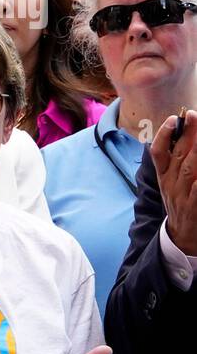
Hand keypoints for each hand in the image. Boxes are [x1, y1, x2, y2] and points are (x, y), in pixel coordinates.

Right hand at [150, 109, 196, 253]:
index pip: (159, 152)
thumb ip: (176, 161)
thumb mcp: (171, 183)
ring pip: (188, 171)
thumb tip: (180, 136)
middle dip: (186, 134)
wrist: (182, 238)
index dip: (164, 134)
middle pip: (177, 156)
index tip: (173, 118)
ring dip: (195, 152)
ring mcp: (182, 197)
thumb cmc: (180, 204)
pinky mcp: (194, 210)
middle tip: (194, 115)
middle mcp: (170, 184)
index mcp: (164, 176)